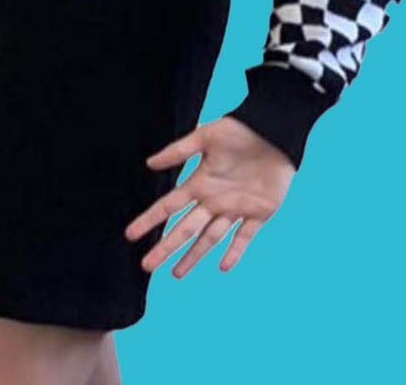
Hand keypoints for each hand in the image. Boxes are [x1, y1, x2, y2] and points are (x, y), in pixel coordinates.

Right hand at [124, 117, 293, 278]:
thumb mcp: (205, 137)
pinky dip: (235, 252)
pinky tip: (223, 266)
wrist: (275, 133)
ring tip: (176, 274)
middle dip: (166, 247)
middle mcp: (213, 201)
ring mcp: (235, 209)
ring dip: (194, 255)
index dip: (149, 220)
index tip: (130, 234)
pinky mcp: (259, 213)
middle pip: (185, 229)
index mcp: (199, 183)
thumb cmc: (239, 130)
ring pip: (210, 238)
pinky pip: (244, 237)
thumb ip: (178, 151)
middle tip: (147, 266)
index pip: (168, 206)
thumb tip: (149, 163)